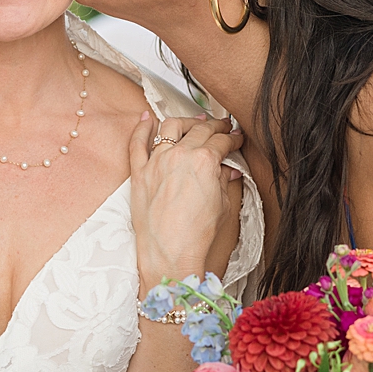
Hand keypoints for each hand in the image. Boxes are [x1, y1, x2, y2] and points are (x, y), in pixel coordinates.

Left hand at [128, 113, 243, 289]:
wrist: (170, 253)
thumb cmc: (197, 235)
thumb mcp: (222, 205)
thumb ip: (223, 181)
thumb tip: (227, 171)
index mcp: (205, 161)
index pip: (221, 141)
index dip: (232, 138)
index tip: (235, 139)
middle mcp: (180, 156)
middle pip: (199, 130)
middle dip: (214, 126)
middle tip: (220, 127)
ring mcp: (157, 162)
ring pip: (169, 127)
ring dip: (184, 121)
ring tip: (192, 122)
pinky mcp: (139, 173)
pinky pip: (137, 143)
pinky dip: (141, 127)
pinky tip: (146, 118)